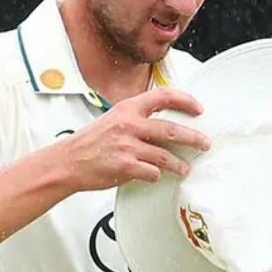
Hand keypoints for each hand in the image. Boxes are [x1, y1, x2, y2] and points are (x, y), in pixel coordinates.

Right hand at [58, 88, 210, 191]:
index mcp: (127, 109)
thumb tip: (164, 125)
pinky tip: (157, 175)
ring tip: (186, 167)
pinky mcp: (125, 166)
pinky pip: (152, 172)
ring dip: (180, 164)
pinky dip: (157, 175)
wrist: (68, 161)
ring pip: (165, 155)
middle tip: (204, 143)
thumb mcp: (113, 119)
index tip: (198, 108)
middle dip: (193, 138)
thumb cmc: (90, 142)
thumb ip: (137, 119)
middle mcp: (129, 125)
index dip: (185, 100)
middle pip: (171, 129)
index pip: (163, 96)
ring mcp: (127, 146)